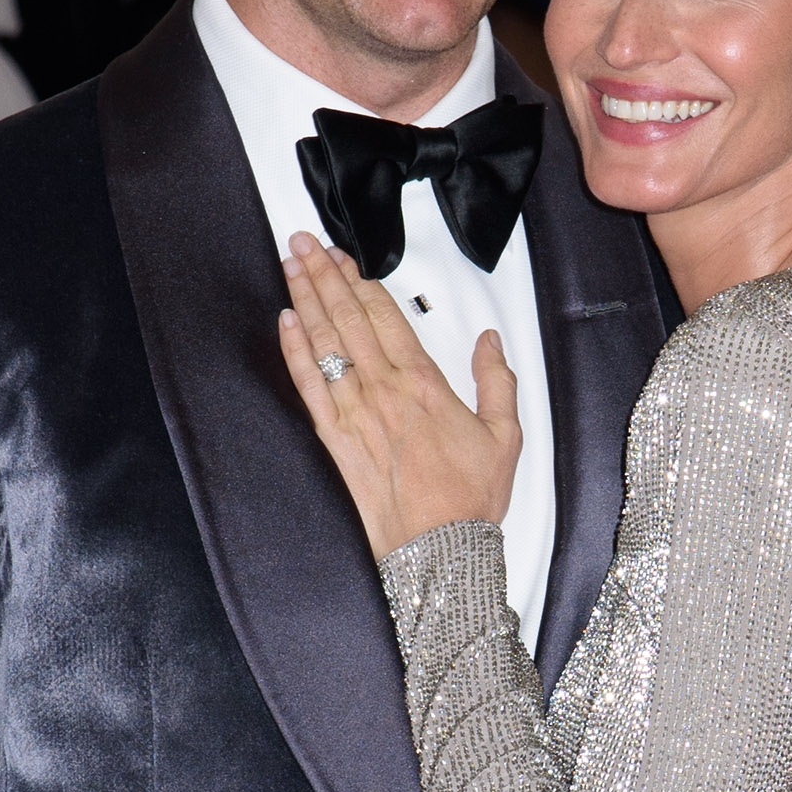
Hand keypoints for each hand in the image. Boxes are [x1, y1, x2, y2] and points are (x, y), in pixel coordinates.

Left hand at [280, 230, 520, 557]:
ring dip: (305, 299)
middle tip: (302, 241)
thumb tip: (489, 342)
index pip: (385, 316)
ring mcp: (356, 414)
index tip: (345, 255)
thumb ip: (497, 381)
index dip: (361, 279)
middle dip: (323, 274)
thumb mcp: (505, 436)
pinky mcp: (336, 440)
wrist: (440, 550)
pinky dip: (295, 351)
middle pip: (348, 317)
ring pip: (325, 342)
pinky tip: (286, 324)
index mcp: (425, 384)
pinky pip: (309, 385)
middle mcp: (385, 392)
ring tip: (289, 265)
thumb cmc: (469, 499)